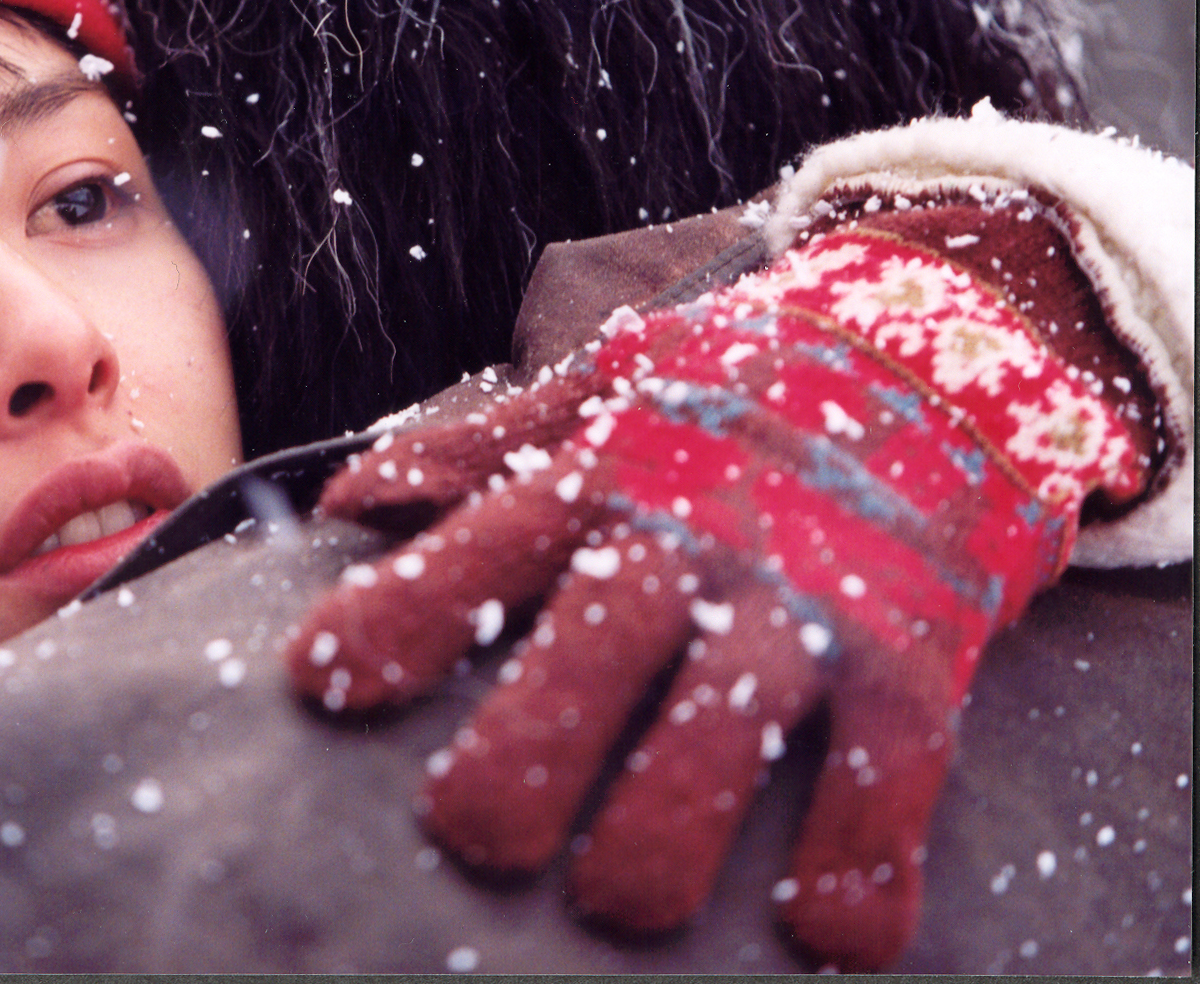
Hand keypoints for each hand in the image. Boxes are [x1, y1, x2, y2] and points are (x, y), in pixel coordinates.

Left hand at [287, 222, 1148, 968]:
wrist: (942, 342)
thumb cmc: (734, 392)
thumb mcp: (603, 394)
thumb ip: (478, 453)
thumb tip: (346, 509)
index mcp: (600, 474)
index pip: (484, 546)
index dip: (405, 611)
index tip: (326, 680)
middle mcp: (694, 530)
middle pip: (602, 631)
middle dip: (536, 739)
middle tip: (476, 835)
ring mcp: (806, 592)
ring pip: (734, 708)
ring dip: (678, 813)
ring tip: (620, 908)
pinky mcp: (911, 649)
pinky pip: (890, 763)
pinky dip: (864, 848)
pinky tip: (832, 934)